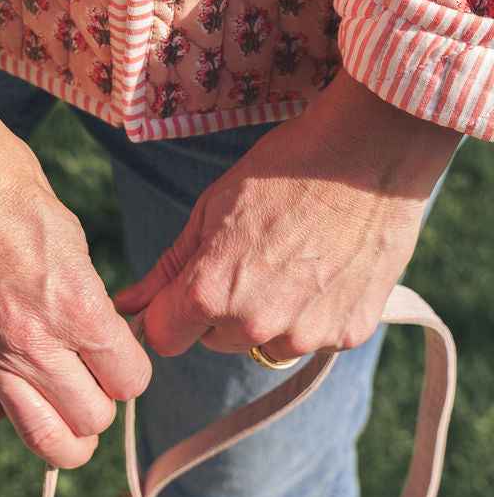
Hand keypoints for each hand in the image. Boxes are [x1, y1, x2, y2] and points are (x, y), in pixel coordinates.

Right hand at [0, 74, 150, 467]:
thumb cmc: (5, 181)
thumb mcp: (69, 233)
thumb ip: (85, 294)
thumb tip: (94, 329)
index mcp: (78, 308)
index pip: (131, 381)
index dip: (129, 368)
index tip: (117, 352)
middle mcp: (35, 343)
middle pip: (92, 423)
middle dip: (99, 403)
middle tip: (88, 376)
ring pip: (42, 441)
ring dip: (59, 428)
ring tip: (55, 400)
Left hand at [115, 71, 458, 360]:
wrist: (368, 153)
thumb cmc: (283, 170)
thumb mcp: (211, 209)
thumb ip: (169, 267)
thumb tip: (128, 303)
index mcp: (211, 292)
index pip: (165, 338)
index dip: (169, 313)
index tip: (182, 291)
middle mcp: (257, 325)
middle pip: (215, 340)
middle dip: (218, 310)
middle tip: (247, 256)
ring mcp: (307, 334)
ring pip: (264, 343)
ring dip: (266, 316)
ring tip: (290, 259)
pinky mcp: (348, 334)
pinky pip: (312, 337)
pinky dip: (311, 311)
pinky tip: (324, 266)